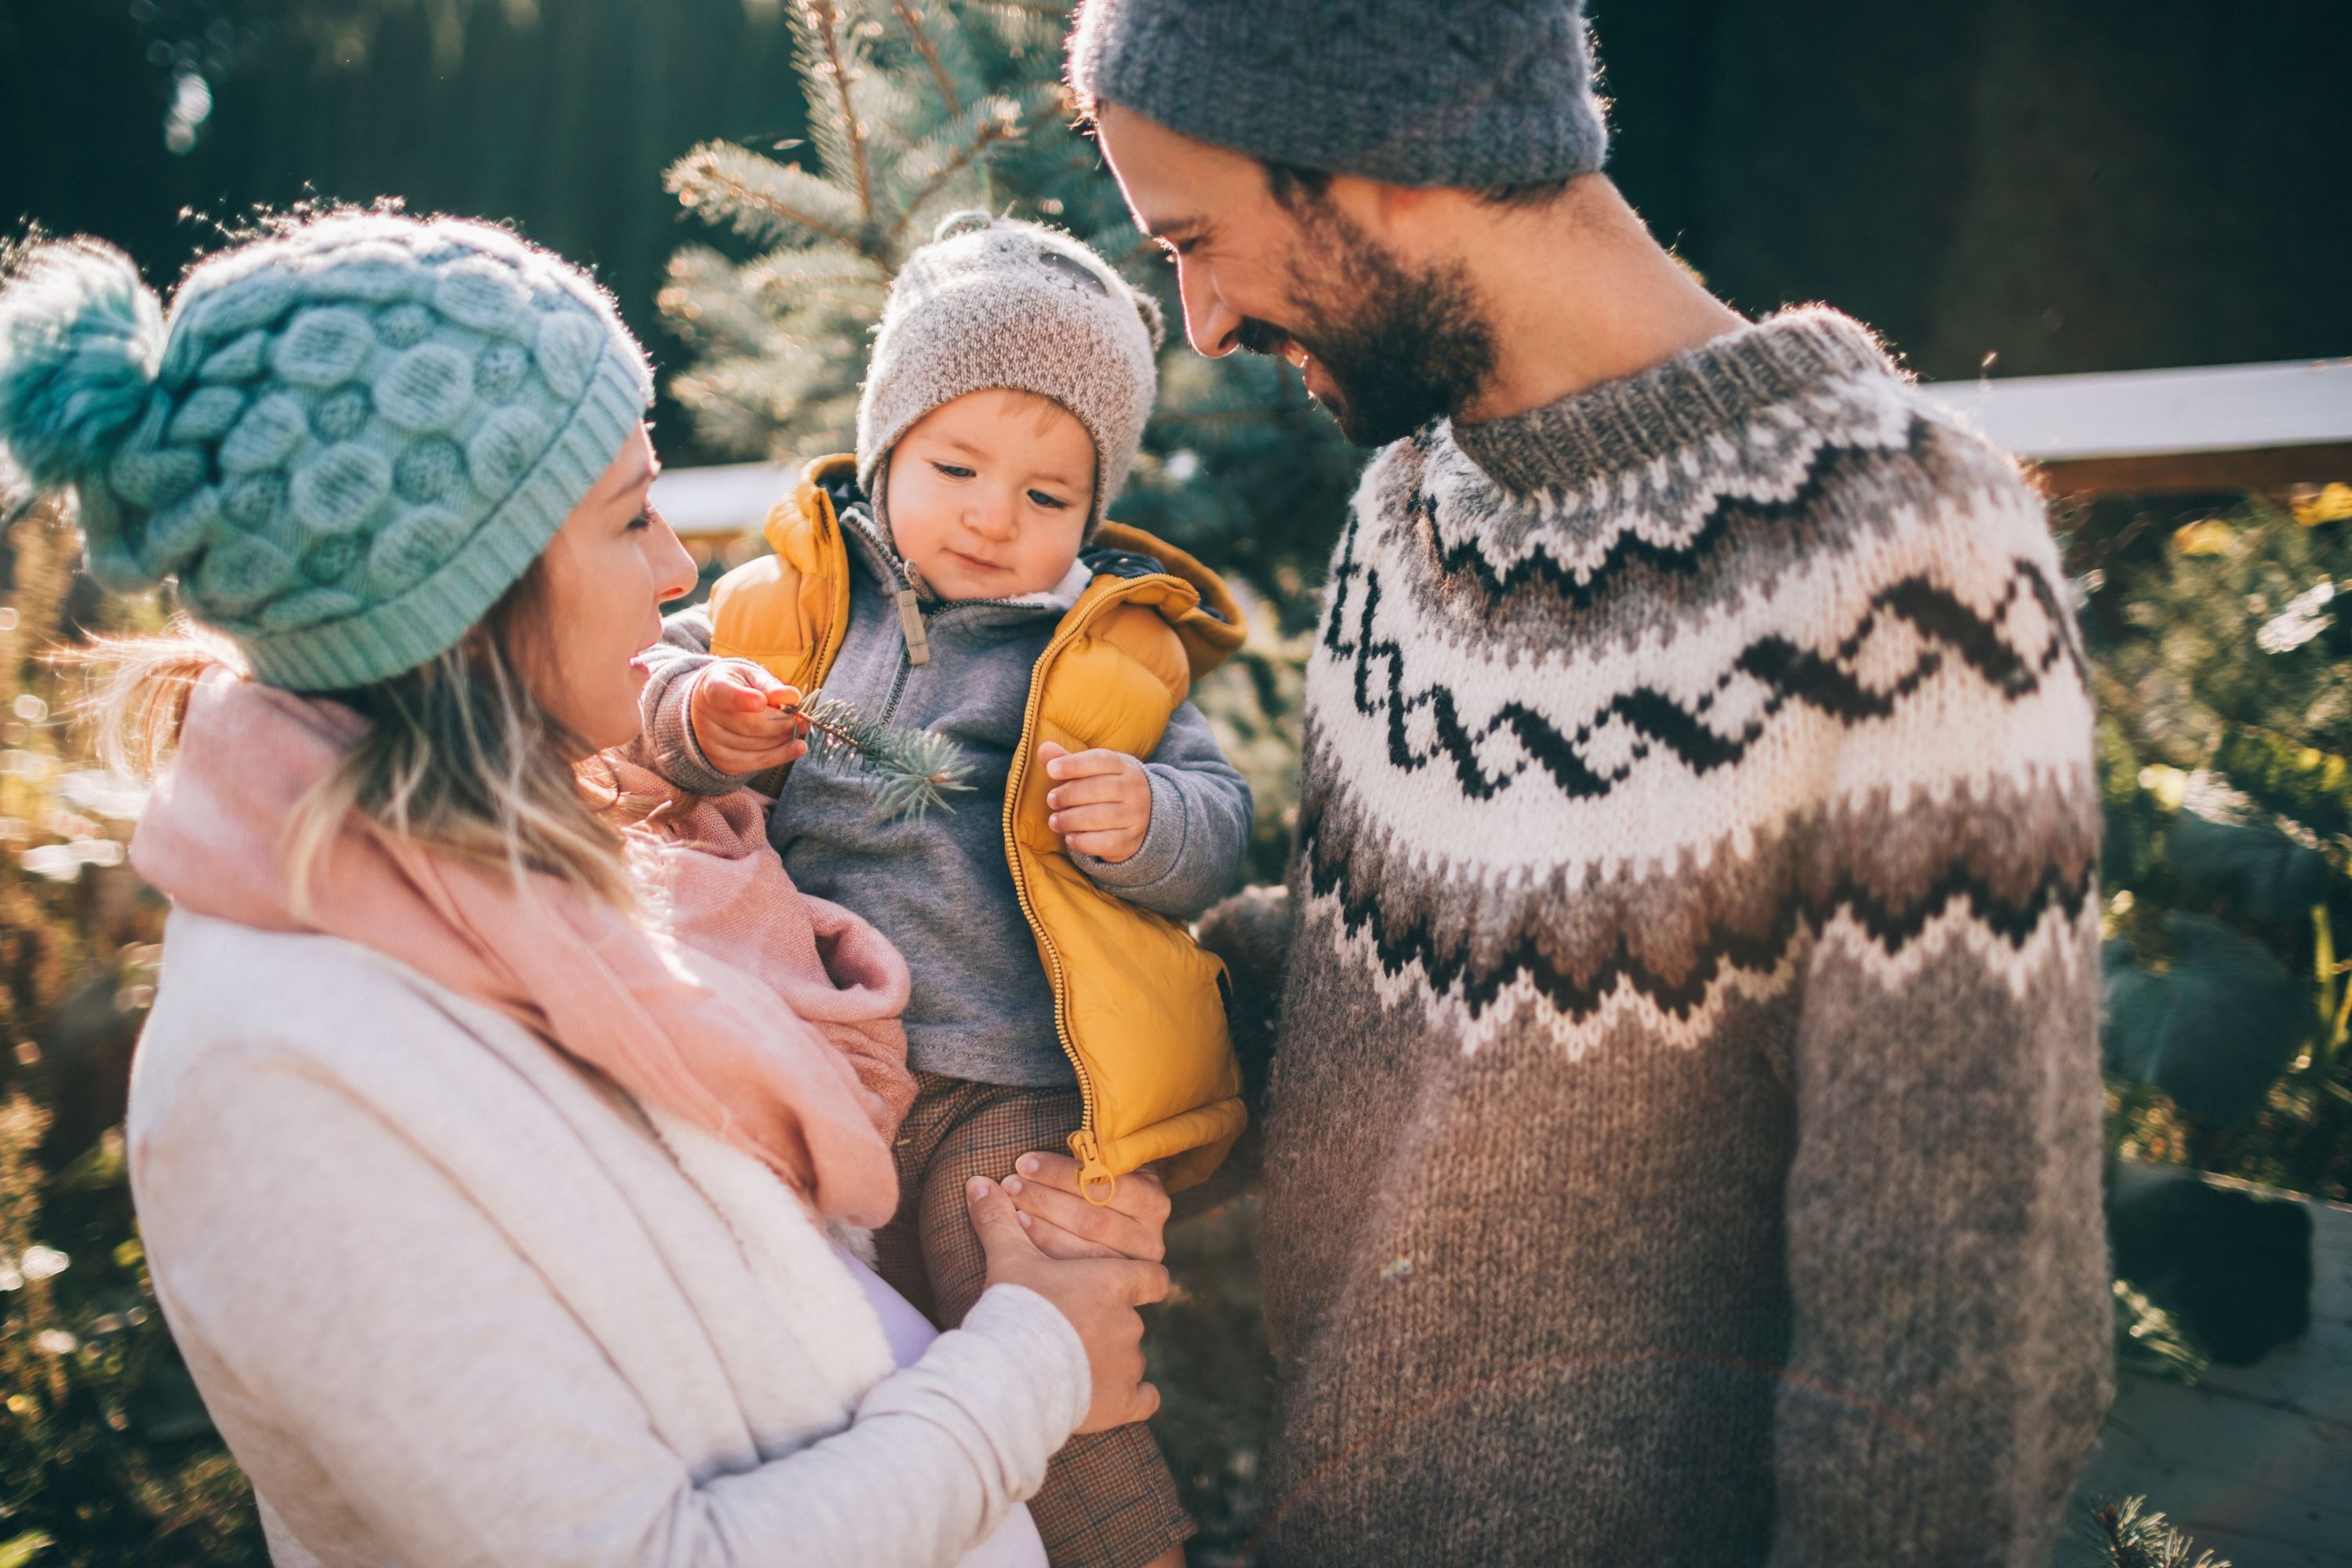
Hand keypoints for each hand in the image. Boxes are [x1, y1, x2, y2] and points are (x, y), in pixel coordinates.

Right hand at [688, 660, 809, 775]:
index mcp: (712, 687)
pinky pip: (755, 763)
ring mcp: (710, 742)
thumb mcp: (752, 676)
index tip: (761, 701)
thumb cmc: (740, 686)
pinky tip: (797, 747)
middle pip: (748, 724)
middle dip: (781, 722)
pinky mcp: (722, 761)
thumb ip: (770, 685)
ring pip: (755, 745)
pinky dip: (780, 755)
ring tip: (799, 728)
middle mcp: (704, 716)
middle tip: (801, 718)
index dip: (741, 699)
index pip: (721, 694)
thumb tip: (792, 696)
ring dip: (783, 738)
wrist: (717, 707)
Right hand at [968, 1175, 1165, 1432]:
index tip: (1127, 1286)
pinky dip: (1129, 1399)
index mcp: (1114, 1283)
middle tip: (1076, 1330)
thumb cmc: (1016, 1308)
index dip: (1141, 1282)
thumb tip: (977, 1182)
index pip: (1152, 1277)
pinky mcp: (1124, 1401)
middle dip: (1109, 1326)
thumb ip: (999, 1221)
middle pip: (1133, 1320)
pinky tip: (1110, 1400)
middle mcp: (1131, 1321)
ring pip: (1131, 1359)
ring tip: (1074, 1367)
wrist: (1013, 1369)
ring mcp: (1130, 1363)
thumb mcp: (1007, 1259)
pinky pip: (1142, 1400)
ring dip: (1110, 1361)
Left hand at [1003, 1152, 1169, 1262]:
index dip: (1061, 1172)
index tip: (1025, 1162)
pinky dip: (1044, 1246)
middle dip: (1045, 1198)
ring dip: (1041, 1222)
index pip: (1104, 1183)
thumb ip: (1086, 1161)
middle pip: (1092, 1218)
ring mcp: (1133, 1269)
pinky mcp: (1115, 1288)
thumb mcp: (1105, 1171)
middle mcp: (1150, 1238)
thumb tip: (1035, 1152)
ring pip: (1083, 1246)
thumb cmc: (1102, 1191)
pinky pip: (1075, 1269)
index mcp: (1152, 1201)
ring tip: (1010, 1205)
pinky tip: (1020, 1230)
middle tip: (1010, 1183)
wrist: (1119, 1235)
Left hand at [1039, 741, 1150, 863]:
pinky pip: (1107, 842)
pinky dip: (1084, 841)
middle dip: (1069, 795)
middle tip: (1051, 800)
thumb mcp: (1092, 772)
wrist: (1144, 816)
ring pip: (1102, 817)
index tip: (1050, 770)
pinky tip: (1070, 838)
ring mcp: (1136, 816)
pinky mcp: (1131, 840)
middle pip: (1100, 789)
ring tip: (1054, 821)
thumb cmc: (1107, 789)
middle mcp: (1134, 790)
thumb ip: (1068, 762)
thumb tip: (1043, 748)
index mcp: (1124, 767)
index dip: (1074, 764)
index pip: (1100, 760)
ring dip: (1071, 820)